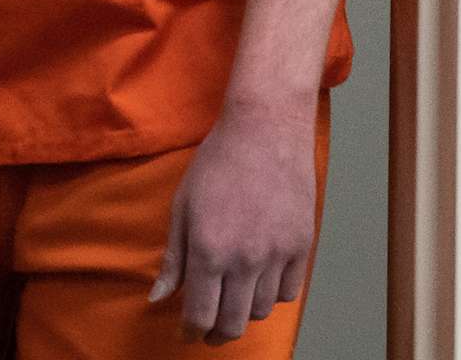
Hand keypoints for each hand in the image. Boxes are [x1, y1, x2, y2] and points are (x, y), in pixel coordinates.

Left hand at [150, 97, 317, 344]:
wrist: (265, 127)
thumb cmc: (219, 161)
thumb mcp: (182, 206)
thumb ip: (172, 258)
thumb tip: (158, 298)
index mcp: (208, 249)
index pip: (199, 315)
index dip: (191, 331)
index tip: (188, 331)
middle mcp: (244, 258)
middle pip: (232, 324)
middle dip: (216, 333)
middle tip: (209, 328)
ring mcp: (277, 253)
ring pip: (260, 311)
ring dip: (243, 313)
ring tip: (233, 299)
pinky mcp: (302, 244)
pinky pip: (288, 291)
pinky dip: (273, 295)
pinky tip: (260, 282)